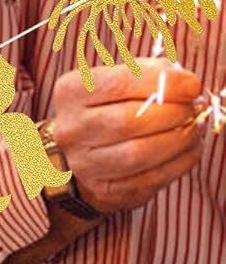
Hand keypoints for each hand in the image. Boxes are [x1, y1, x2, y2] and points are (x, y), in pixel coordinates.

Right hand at [49, 62, 203, 214]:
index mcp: (71, 92)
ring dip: (179, 139)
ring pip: (139, 153)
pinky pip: (151, 178)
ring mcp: (85, 163)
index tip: (191, 84)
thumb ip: (151, 74)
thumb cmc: (110, 107)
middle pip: (128, 120)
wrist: (83, 152)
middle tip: (192, 108)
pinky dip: (179, 161)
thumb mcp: (119, 80)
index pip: (118, 83)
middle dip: (172, 112)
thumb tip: (187, 85)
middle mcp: (71, 129)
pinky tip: (188, 148)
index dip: (162, 83)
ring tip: (192, 128)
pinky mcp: (106, 189)